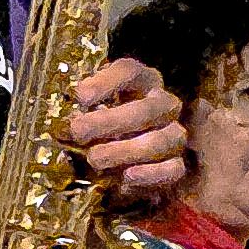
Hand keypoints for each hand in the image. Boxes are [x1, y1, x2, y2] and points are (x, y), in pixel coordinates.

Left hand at [71, 57, 188, 205]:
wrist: (120, 167)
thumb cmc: (101, 133)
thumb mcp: (89, 117)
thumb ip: (83, 114)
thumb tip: (70, 121)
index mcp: (141, 84)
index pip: (130, 72)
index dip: (106, 82)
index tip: (81, 97)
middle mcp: (163, 105)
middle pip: (147, 109)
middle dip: (110, 122)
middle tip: (79, 132)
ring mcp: (174, 135)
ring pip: (162, 140)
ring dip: (125, 150)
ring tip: (95, 159)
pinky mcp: (177, 166)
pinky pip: (174, 169)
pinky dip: (151, 173)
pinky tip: (127, 176)